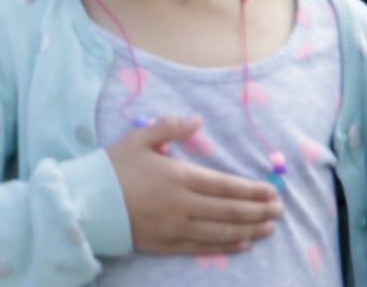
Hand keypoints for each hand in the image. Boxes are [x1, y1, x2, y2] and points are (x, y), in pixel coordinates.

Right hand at [110, 115, 281, 254]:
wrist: (87, 201)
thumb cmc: (113, 167)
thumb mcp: (138, 139)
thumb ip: (168, 128)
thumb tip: (197, 119)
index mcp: (179, 176)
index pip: (226, 185)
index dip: (252, 190)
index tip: (272, 192)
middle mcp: (184, 205)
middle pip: (230, 210)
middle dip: (258, 210)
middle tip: (279, 210)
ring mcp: (177, 227)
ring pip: (223, 231)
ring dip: (250, 229)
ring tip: (268, 228)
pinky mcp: (168, 244)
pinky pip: (205, 247)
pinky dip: (227, 245)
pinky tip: (241, 242)